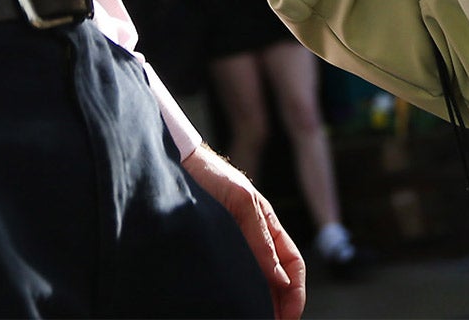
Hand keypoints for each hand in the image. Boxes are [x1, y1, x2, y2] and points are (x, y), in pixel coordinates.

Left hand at [183, 141, 306, 319]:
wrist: (173, 164)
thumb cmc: (208, 175)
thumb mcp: (240, 202)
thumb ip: (260, 240)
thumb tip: (281, 279)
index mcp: (268, 225)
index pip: (293, 264)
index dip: (295, 293)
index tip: (287, 319)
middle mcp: (253, 239)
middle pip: (276, 280)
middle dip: (279, 306)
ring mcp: (233, 246)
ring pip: (254, 282)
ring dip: (259, 304)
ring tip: (252, 319)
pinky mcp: (213, 251)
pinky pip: (231, 278)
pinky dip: (237, 295)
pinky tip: (230, 306)